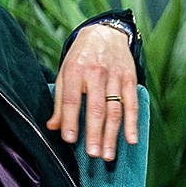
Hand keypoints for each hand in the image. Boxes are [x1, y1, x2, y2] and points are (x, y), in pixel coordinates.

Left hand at [47, 23, 138, 160]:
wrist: (105, 32)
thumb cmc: (81, 57)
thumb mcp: (65, 72)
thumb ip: (59, 100)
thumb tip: (52, 127)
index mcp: (76, 70)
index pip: (71, 99)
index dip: (70, 120)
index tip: (70, 140)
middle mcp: (96, 73)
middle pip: (95, 108)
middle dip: (94, 133)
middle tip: (93, 154)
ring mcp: (115, 76)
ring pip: (114, 109)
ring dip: (112, 134)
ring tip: (108, 154)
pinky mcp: (130, 79)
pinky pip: (132, 104)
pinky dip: (132, 123)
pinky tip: (131, 139)